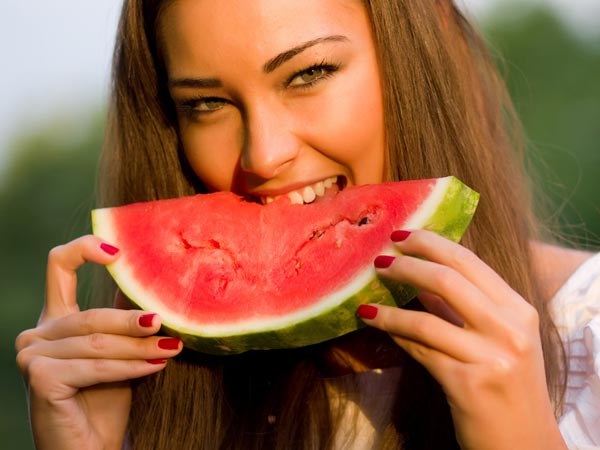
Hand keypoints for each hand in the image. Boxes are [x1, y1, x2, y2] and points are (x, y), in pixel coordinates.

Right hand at [15, 235, 182, 449]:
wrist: (90, 448)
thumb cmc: (105, 401)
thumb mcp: (119, 351)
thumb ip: (124, 319)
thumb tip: (152, 282)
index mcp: (54, 320)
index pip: (59, 267)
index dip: (84, 249)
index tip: (118, 250)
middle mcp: (36, 333)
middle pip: (90, 314)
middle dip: (134, 323)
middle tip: (168, 325)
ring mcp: (30, 354)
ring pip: (98, 342)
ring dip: (140, 348)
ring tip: (172, 349)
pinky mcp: (38, 376)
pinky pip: (95, 365)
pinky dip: (128, 367)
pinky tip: (155, 367)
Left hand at [357, 230, 566, 449]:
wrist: (525, 444)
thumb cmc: (509, 387)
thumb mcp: (502, 340)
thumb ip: (466, 308)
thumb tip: (421, 278)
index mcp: (519, 310)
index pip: (469, 261)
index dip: (431, 243)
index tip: (402, 235)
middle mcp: (510, 329)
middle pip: (446, 279)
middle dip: (406, 265)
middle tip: (379, 260)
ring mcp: (491, 357)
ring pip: (425, 319)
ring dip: (389, 309)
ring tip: (366, 303)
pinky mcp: (468, 384)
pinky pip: (420, 351)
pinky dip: (397, 336)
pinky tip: (380, 328)